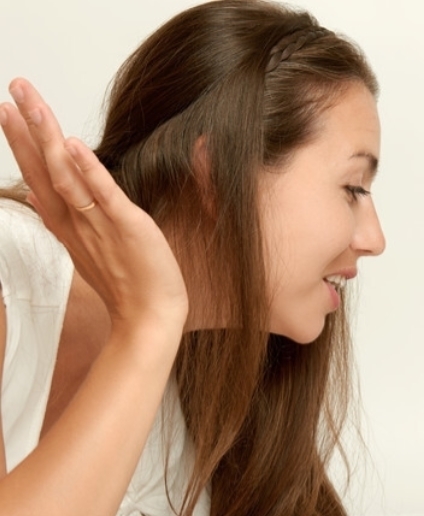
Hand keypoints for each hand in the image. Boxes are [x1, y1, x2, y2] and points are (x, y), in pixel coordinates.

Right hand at [0, 78, 187, 331]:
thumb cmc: (124, 281)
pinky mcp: (127, 226)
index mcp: (68, 222)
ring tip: (31, 104)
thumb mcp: (87, 245)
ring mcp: (98, 223)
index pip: (38, 174)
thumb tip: (37, 196)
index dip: (22, 142)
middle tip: (12, 91)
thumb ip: (63, 217)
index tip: (8, 110)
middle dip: (26, 129)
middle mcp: (76, 220)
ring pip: (66, 175)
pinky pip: (104, 195)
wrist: (149, 315)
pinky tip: (73, 145)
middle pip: (44, 168)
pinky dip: (89, 171)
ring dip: (47, 138)